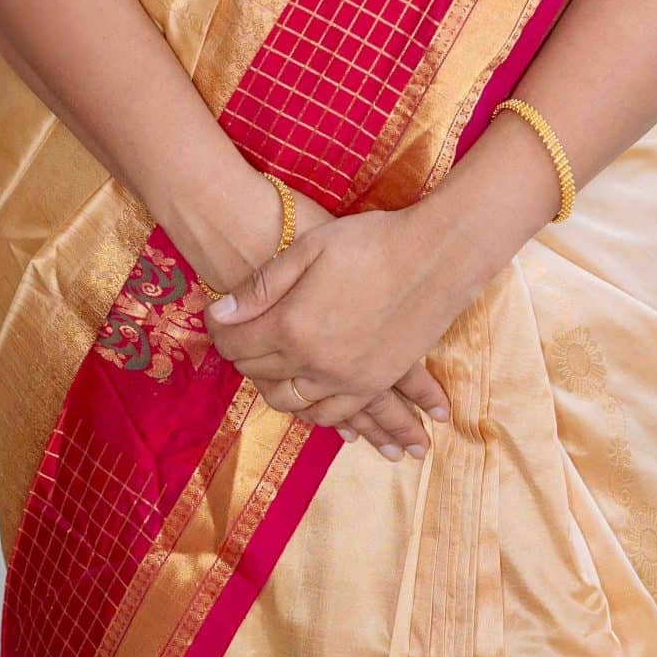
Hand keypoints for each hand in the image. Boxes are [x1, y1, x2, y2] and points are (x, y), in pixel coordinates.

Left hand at [204, 201, 458, 461]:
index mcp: (292, 326)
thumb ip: (261, 286)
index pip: (236, 344)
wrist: (438, 254)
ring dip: (274, 388)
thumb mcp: (309, 248)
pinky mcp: (375, 383)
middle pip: (260, 374)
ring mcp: (346, 380)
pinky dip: (316, 414)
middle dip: (243, 357)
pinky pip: (335, 415)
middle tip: (241, 338)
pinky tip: (309, 401)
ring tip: (269, 374)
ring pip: (293, 402)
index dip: (221, 332)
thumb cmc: (371, 241)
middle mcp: (314, 363)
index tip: (218, 320)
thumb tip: (219, 314)